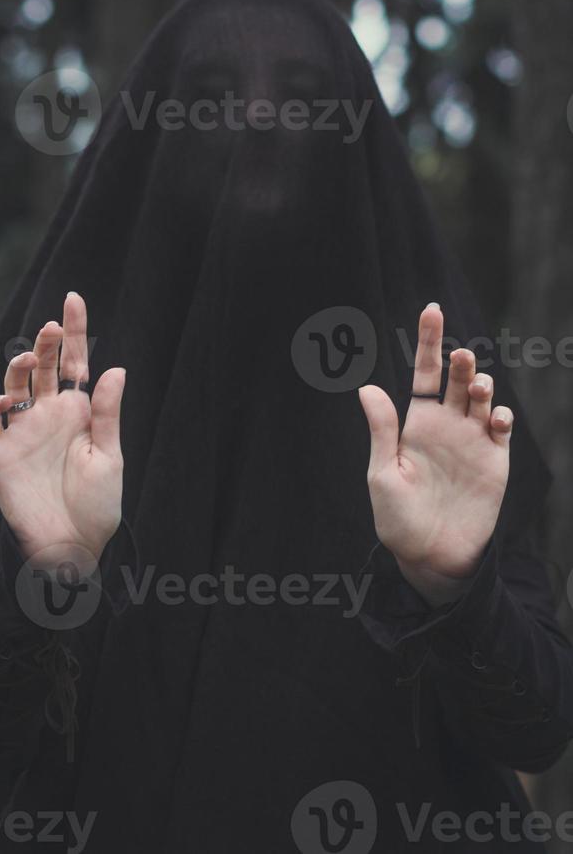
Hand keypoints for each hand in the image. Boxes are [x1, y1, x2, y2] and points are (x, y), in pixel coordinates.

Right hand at [0, 292, 125, 571]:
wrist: (70, 548)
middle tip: (52, 325)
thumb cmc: (97, 506)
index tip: (74, 298)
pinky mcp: (0, 452)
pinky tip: (4, 398)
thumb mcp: (109, 457)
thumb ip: (108, 414)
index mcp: (80, 412)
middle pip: (44, 367)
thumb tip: (115, 367)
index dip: (74, 331)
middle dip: (46, 341)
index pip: (75, 363)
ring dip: (19, 367)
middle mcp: (50, 415)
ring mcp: (24, 431)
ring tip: (29, 360)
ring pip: (15, 385)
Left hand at [359, 303, 512, 606]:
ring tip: (477, 385)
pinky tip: (492, 417)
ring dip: (482, 383)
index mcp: (415, 423)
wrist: (431, 556)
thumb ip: (382, 430)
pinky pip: (501, 427)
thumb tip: (366, 387)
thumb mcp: (382, 473)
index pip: (424, 373)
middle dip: (460, 361)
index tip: (431, 310)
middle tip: (460, 357)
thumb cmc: (398, 518)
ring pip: (482, 396)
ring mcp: (472, 440)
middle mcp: (446, 425)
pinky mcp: (494, 460)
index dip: (428, 342)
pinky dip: (501, 415)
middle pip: (456, 379)